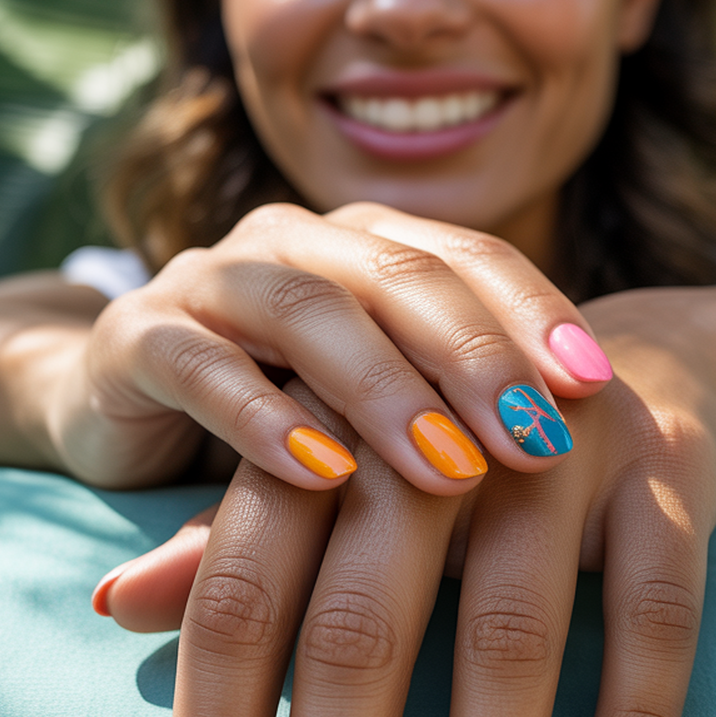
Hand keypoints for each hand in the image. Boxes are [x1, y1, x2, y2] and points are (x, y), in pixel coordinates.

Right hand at [46, 203, 610, 491]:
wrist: (120, 403)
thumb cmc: (279, 409)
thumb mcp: (373, 407)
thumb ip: (452, 405)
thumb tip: (582, 447)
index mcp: (362, 244)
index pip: (469, 255)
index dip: (535, 312)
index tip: (596, 386)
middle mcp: (292, 242)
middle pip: (398, 274)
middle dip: (477, 357)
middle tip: (538, 439)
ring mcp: (209, 280)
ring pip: (306, 309)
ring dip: (383, 389)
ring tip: (449, 466)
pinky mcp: (136, 336)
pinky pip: (202, 364)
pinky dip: (262, 416)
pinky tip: (320, 474)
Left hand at [98, 289, 715, 716]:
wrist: (626, 356)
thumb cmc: (445, 440)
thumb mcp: (334, 473)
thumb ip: (230, 539)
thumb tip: (115, 607)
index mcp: (330, 429)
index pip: (243, 587)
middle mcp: (436, 431)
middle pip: (365, 618)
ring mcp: (560, 450)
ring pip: (514, 626)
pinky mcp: (665, 475)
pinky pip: (658, 609)